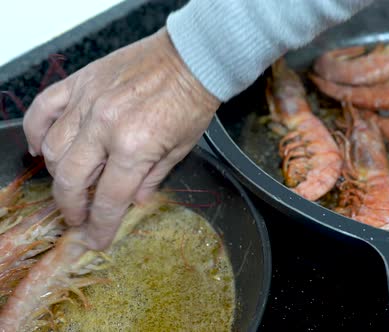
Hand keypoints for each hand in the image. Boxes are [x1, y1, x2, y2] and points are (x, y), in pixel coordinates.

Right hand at [23, 27, 219, 249]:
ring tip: (70, 184)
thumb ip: (153, 178)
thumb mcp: (182, 149)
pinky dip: (35, 131)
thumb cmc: (191, 102)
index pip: (108, 199)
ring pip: (52, 149)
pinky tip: (40, 147)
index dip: (100, 226)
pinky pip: (43, 109)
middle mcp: (105, 126)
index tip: (96, 240)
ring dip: (57, 174)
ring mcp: (88, 102)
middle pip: (70, 179)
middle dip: (71, 207)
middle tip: (78, 217)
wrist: (190, 59)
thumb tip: (134, 202)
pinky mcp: (80, 82)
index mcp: (135, 147)